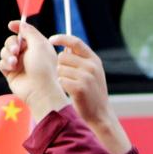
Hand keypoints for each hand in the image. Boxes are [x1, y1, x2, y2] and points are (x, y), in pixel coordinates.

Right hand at [0, 20, 69, 121]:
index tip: (11, 25)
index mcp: (38, 46)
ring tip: (14, 62)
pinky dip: (6, 63)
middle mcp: (28, 54)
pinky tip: (12, 68)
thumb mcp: (39, 45)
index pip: (25, 33)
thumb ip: (29, 32)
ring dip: (7, 54)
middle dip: (11, 43)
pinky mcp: (11, 73)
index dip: (18, 27)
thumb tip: (22, 25)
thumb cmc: (43, 68)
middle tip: (16, 50)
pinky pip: (2, 63)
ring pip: (5, 51)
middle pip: (12, 41)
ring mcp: (19, 64)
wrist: (40, 90)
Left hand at [50, 34, 129, 153]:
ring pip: (60, 69)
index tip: (52, 39)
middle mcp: (91, 66)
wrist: (100, 115)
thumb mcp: (92, 73)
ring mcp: (86, 77)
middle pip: (62, 56)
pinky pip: (61, 80)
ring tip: (71, 86)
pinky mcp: (79, 88)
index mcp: (94, 60)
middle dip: (60, 66)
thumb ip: (81, 60)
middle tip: (67, 77)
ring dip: (61, 77)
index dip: (62, 38)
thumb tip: (65, 47)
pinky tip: (70, 92)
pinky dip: (62, 86)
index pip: (75, 42)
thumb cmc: (92, 94)